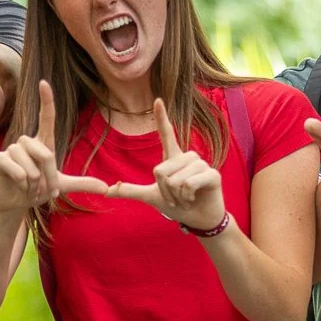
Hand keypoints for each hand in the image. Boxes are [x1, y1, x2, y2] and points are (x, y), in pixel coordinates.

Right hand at [0, 80, 109, 213]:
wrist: (14, 202)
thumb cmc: (37, 189)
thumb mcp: (61, 186)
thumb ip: (81, 184)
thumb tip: (106, 188)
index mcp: (43, 143)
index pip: (46, 118)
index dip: (46, 101)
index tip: (44, 82)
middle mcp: (26, 142)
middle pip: (44, 153)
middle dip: (48, 175)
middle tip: (45, 189)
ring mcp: (12, 149)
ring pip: (30, 166)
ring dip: (34, 183)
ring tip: (30, 188)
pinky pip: (17, 171)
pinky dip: (22, 184)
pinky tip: (19, 186)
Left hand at [101, 98, 226, 232]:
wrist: (198, 219)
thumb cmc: (178, 205)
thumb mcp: (152, 196)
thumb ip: (131, 191)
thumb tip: (107, 190)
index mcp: (172, 158)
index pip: (166, 134)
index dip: (161, 118)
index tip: (157, 100)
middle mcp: (187, 157)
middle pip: (160, 170)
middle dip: (164, 191)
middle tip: (176, 197)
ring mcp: (201, 164)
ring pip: (175, 179)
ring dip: (176, 196)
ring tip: (186, 197)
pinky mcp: (213, 174)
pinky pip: (189, 184)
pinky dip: (187, 197)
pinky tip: (194, 198)